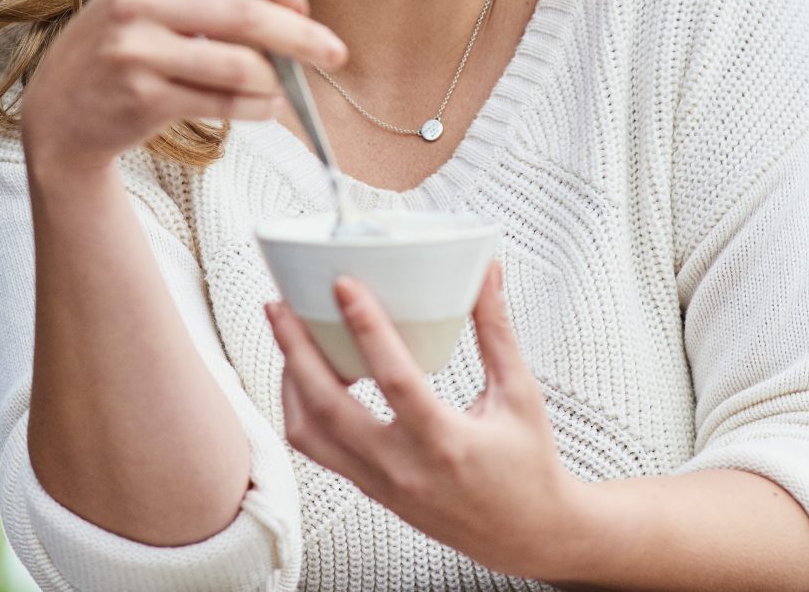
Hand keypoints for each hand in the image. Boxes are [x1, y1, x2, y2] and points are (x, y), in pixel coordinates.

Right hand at [20, 0, 349, 172]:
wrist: (56, 112)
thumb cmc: (120, 50)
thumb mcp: (144, 1)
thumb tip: (291, 8)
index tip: (301, 3)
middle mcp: (138, 3)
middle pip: (246, 13)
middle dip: (302, 35)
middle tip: (334, 52)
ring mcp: (136, 52)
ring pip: (239, 64)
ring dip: (278, 80)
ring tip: (289, 89)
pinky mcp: (140, 98)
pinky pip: (221, 102)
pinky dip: (258, 108)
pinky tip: (268, 108)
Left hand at [265, 257, 583, 580]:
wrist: (525, 533)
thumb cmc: (527, 469)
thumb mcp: (519, 394)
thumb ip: (495, 330)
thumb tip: (485, 274)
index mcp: (446, 442)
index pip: (394, 380)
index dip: (366, 328)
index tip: (345, 287)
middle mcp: (403, 468)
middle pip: (327, 407)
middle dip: (295, 350)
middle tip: (281, 307)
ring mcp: (380, 483)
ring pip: (310, 433)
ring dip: (291, 381)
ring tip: (289, 337)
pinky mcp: (370, 489)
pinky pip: (319, 449)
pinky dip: (303, 409)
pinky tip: (309, 379)